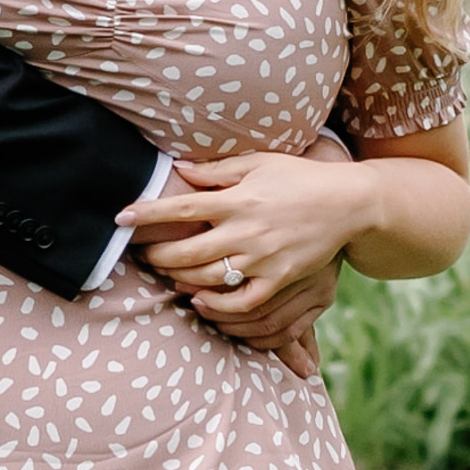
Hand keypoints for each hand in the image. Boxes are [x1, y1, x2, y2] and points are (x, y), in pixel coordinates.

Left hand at [130, 148, 361, 344]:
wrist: (348, 203)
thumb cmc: (300, 178)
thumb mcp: (260, 163)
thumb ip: (218, 170)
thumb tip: (180, 170)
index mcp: (239, 198)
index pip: (183, 207)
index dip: (148, 213)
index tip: (122, 218)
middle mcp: (247, 230)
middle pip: (187, 250)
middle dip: (157, 254)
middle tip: (142, 253)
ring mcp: (263, 258)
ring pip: (207, 278)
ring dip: (179, 278)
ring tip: (166, 272)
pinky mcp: (279, 279)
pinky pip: (240, 302)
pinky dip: (216, 306)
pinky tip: (199, 300)